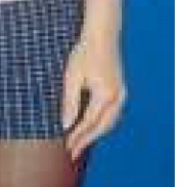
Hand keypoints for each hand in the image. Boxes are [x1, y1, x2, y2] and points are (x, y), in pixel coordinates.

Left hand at [62, 28, 126, 160]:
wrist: (102, 34)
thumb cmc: (84, 52)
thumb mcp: (72, 76)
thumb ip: (69, 102)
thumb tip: (65, 125)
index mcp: (105, 95)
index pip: (89, 123)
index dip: (77, 137)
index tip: (66, 147)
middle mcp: (117, 97)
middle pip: (103, 127)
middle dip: (87, 141)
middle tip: (72, 152)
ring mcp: (121, 93)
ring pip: (110, 122)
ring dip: (96, 134)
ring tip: (80, 142)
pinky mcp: (120, 88)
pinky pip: (112, 113)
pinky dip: (102, 123)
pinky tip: (91, 126)